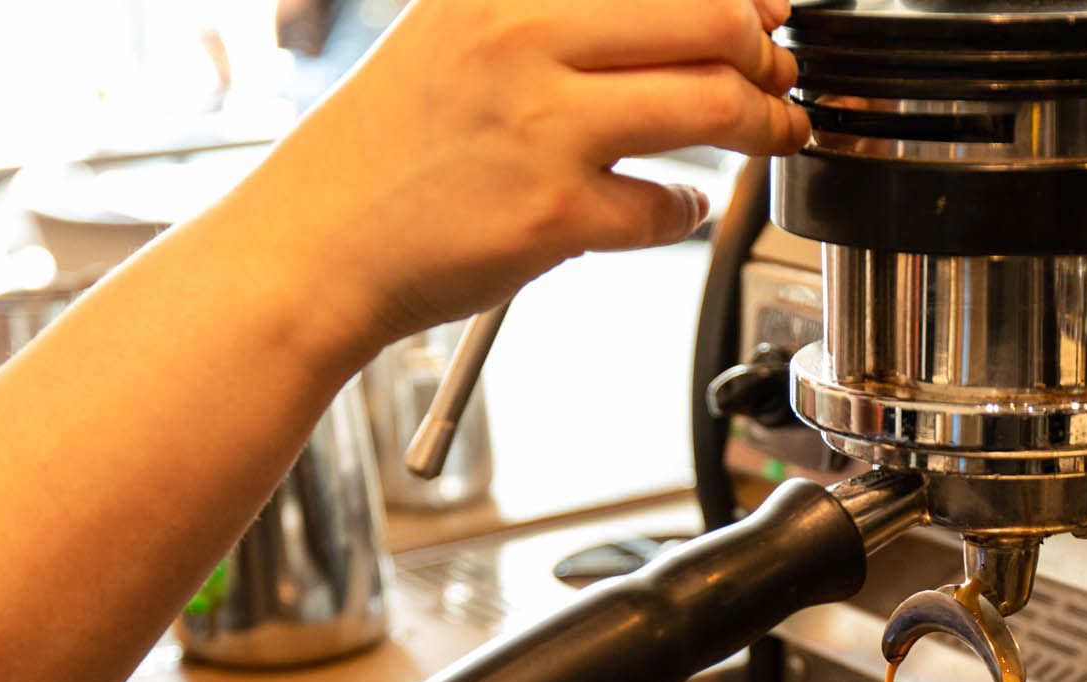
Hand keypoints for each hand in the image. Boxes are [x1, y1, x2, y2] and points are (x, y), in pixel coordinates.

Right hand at [249, 0, 808, 340]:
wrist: (309, 251)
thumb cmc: (380, 153)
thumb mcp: (451, 36)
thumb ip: (548, 17)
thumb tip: (673, 15)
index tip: (763, 8)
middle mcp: (522, 39)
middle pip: (710, 15)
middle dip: (765, 50)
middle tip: (777, 73)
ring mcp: (542, 128)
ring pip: (711, 102)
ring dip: (761, 121)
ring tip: (766, 130)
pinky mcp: (553, 216)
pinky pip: (667, 207)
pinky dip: (687, 212)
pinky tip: (672, 207)